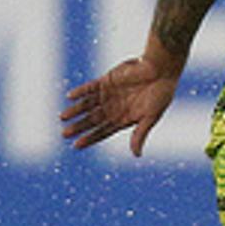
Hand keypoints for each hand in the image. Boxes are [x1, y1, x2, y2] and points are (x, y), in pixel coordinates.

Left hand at [60, 55, 181, 154]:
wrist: (162, 69)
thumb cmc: (161, 93)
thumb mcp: (151, 116)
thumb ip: (140, 134)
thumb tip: (137, 155)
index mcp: (124, 118)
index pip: (103, 131)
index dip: (90, 138)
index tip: (76, 145)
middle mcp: (114, 107)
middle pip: (92, 120)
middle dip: (78, 127)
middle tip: (64, 134)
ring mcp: (109, 94)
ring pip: (88, 104)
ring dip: (75, 110)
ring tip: (62, 117)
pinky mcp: (107, 80)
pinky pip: (90, 87)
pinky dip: (80, 91)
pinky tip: (70, 96)